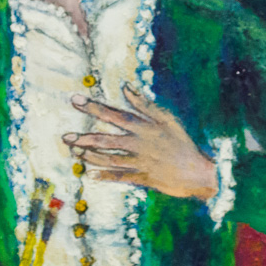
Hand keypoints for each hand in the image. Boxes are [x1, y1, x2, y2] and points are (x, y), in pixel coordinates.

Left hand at [63, 84, 217, 200]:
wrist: (199, 172)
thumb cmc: (183, 142)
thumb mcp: (167, 119)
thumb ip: (145, 104)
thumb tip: (126, 87)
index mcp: (144, 127)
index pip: (114, 114)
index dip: (93, 107)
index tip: (75, 100)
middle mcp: (139, 144)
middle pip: (106, 140)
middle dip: (84, 138)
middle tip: (65, 137)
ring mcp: (140, 163)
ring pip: (109, 159)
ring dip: (90, 156)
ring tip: (75, 152)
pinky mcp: (143, 179)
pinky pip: (120, 177)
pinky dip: (105, 176)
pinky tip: (89, 174)